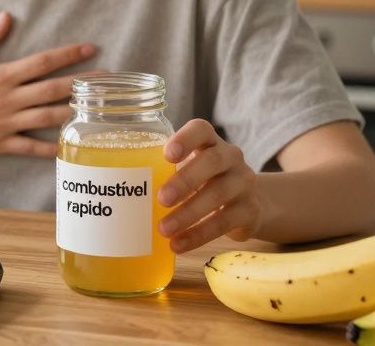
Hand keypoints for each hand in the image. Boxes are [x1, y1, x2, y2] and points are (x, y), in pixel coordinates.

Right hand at [0, 12, 96, 157]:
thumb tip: (6, 17)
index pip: (41, 62)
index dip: (68, 55)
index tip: (90, 49)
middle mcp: (7, 99)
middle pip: (53, 89)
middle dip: (82, 84)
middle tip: (107, 80)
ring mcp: (4, 123)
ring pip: (47, 117)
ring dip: (74, 112)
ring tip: (97, 109)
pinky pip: (29, 147)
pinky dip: (50, 148)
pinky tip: (69, 146)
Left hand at [157, 119, 265, 253]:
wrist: (248, 204)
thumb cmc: (205, 182)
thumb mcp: (191, 170)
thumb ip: (167, 172)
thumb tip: (124, 192)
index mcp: (210, 142)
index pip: (201, 130)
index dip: (185, 139)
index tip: (167, 155)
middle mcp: (231, 157)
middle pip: (212, 162)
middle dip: (185, 180)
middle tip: (161, 199)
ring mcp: (244, 182)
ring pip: (218, 195)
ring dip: (188, 214)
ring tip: (164, 229)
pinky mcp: (250, 210)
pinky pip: (224, 222)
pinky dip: (199, 235)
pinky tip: (179, 244)